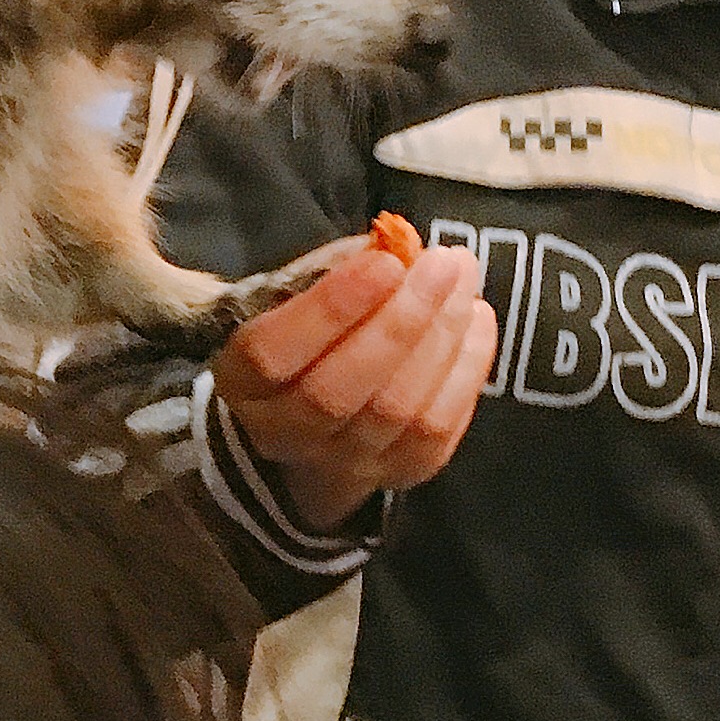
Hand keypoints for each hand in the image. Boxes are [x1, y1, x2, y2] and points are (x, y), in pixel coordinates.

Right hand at [214, 238, 495, 527]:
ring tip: (463, 280)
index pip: (273, 355)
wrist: (312, 419)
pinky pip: (437, 430)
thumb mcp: (292, 296)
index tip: (384, 260)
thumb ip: (331, 273)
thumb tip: (393, 246)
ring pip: (397, 412)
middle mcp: (284, 436)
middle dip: (400, 320)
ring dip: (442, 337)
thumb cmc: (304, 338)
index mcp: (242, 384)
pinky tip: (477, 319)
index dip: (330, 309)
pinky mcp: (398, 475)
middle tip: (442, 262)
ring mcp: (343, 464)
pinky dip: (466, 370)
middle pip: (339, 391)